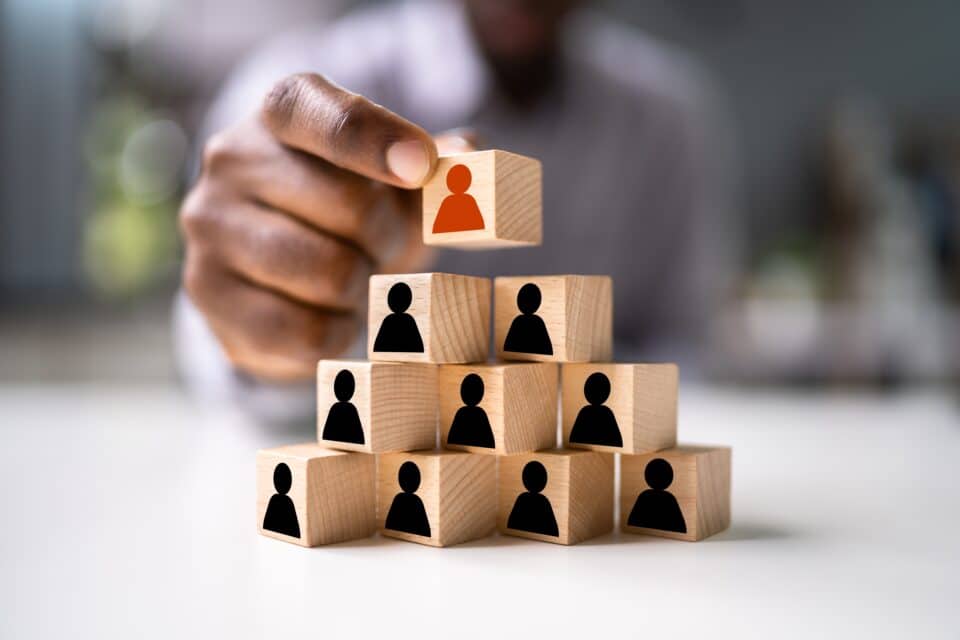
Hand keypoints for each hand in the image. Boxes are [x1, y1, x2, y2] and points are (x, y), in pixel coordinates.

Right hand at [180, 73, 468, 380]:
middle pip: (352, 208)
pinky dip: (335, 332)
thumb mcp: (399, 181)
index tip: (421, 168)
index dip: (379, 143)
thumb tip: (468, 154)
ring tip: (349, 278)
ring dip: (361, 289)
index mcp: (284, 110)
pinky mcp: (205, 292)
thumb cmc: (351, 211)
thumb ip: (438, 165)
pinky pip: (302, 331)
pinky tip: (328, 314)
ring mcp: (210, 225)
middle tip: (381, 246)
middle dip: (388, 239)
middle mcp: (232, 157)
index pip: (329, 117)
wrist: (279, 269)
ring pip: (329, 274)